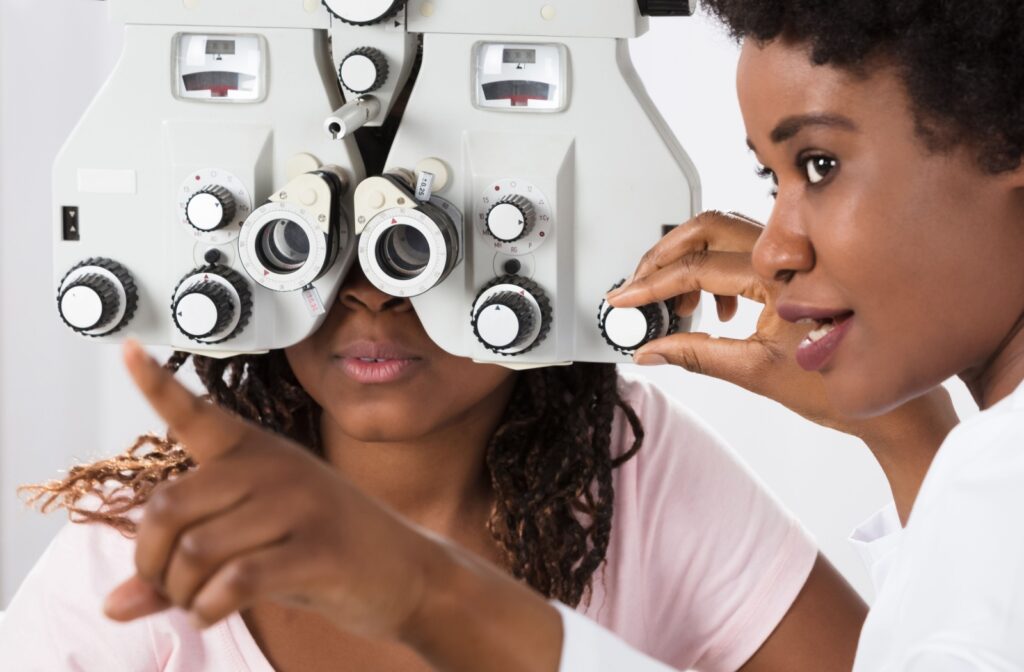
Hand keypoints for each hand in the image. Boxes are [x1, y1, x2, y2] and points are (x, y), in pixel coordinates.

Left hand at [104, 341, 442, 638]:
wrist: (406, 571)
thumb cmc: (322, 549)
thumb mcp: (254, 543)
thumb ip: (183, 563)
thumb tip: (116, 605)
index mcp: (256, 452)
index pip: (197, 413)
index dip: (158, 384)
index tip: (130, 350)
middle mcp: (274, 468)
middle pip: (167, 508)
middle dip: (151, 562)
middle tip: (167, 585)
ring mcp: (299, 506)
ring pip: (195, 551)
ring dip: (181, 594)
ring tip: (198, 603)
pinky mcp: (317, 550)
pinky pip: (235, 581)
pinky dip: (208, 608)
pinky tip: (213, 612)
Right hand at [608, 211, 956, 441]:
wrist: (890, 402)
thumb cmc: (838, 385)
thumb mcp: (755, 373)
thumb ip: (695, 355)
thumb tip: (651, 350)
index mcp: (779, 281)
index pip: (697, 268)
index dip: (652, 285)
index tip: (624, 299)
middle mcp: (789, 257)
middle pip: (706, 228)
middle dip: (663, 255)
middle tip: (637, 286)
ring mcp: (794, 259)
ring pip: (723, 234)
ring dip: (687, 260)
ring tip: (673, 303)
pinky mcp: (796, 268)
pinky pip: (744, 250)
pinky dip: (714, 271)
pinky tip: (714, 307)